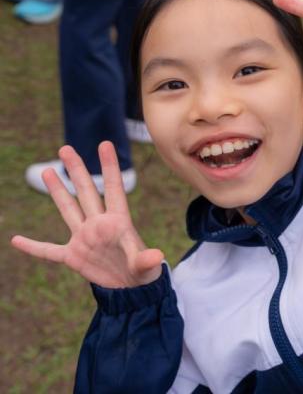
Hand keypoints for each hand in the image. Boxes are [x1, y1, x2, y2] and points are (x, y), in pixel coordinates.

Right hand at [11, 142, 162, 288]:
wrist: (129, 288)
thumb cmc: (143, 272)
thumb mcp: (146, 266)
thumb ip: (146, 259)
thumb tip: (157, 257)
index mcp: (118, 221)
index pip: (113, 188)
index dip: (109, 166)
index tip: (105, 144)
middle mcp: (99, 224)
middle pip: (86, 191)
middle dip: (77, 170)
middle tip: (66, 148)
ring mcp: (84, 238)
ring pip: (68, 209)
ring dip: (57, 191)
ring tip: (48, 171)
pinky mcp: (73, 256)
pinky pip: (48, 250)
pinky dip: (33, 247)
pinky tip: (16, 240)